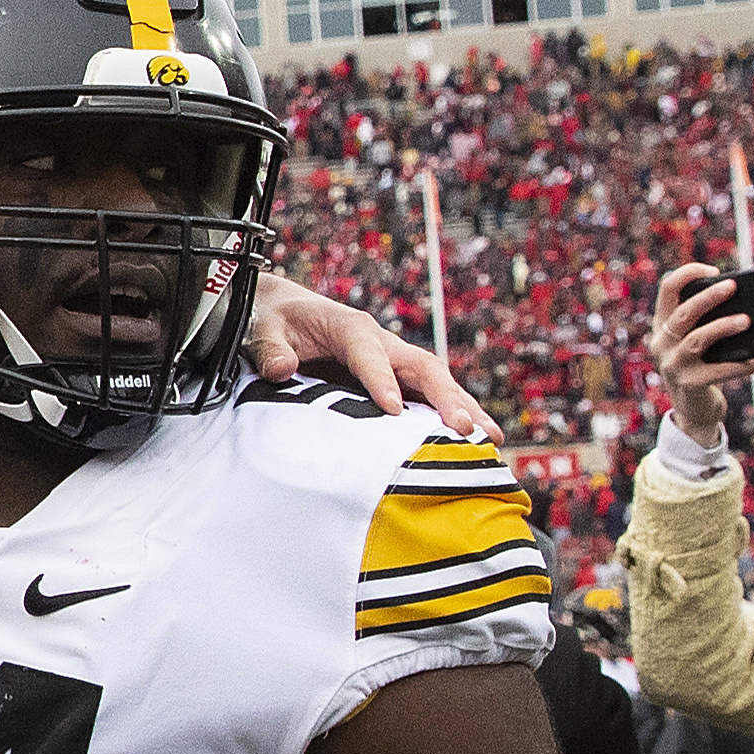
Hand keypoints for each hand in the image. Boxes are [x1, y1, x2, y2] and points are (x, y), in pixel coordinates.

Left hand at [247, 273, 493, 439]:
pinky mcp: (396, 377)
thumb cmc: (276, 322)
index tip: (392, 409)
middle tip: (464, 429)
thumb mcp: (263, 331)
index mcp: (349, 328)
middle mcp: (380, 342)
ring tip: (489, 439)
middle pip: (421, 367)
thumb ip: (271, 350)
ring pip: (435, 381)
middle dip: (445, 397)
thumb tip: (282, 369)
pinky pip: (428, 395)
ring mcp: (393, 359)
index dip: (381, 380)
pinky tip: (475, 441)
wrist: (286, 313)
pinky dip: (452, 415)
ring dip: (463, 408)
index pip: (370, 354)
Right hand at [645, 263, 753, 446]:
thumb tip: (743, 299)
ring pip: (697, 339)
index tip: (714, 270)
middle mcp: (662, 343)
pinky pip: (719, 370)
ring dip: (723, 327)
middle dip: (708, 297)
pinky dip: (743, 364)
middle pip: (682, 313)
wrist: (694, 411)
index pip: (666, 289)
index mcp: (662, 325)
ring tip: (746, 321)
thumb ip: (705, 320)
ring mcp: (673, 365)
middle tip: (733, 286)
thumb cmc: (701, 366)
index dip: (688, 274)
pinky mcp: (689, 384)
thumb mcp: (694, 340)